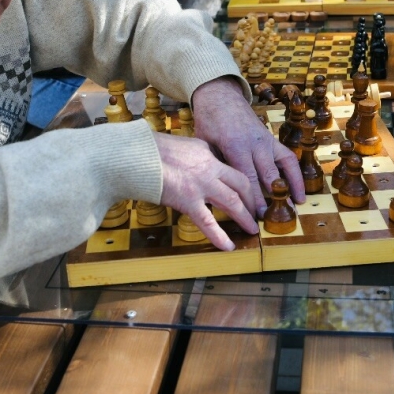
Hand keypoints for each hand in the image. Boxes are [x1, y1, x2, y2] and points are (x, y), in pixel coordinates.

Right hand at [154, 131, 255, 249]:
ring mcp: (201, 185)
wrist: (136, 155)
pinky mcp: (188, 201)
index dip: (241, 181)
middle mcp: (209, 167)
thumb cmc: (150, 150)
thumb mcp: (180, 146)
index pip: (229, 167)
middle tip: (257, 211)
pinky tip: (227, 246)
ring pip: (233, 202)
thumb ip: (193, 156)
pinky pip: (208, 222)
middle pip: (241, 183)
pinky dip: (219, 236)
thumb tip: (197, 165)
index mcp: (206, 152)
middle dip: (252, 199)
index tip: (246, 191)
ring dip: (245, 217)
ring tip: (251, 228)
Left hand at [190, 77, 303, 214]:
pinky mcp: (272, 139)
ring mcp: (266, 141)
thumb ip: (213, 165)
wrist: (220, 97)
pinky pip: (287, 156)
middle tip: (273, 219)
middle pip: (266, 176)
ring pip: (281, 166)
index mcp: (235, 146)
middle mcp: (255, 144)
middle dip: (270, 199)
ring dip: (290, 186)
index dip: (252, 199)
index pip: (246, 178)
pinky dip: (295, 172)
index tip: (255, 217)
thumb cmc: (209, 122)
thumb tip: (215, 192)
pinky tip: (299, 187)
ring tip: (297, 205)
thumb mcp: (204, 143)